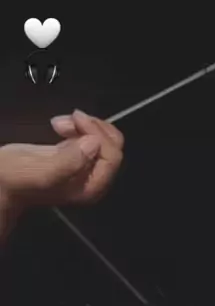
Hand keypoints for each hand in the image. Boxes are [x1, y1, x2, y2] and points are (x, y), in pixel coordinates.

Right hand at [0, 110, 123, 209]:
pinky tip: (59, 125)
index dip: (98, 133)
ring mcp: (84, 169)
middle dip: (93, 127)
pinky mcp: (73, 157)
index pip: (113, 157)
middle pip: (112, 147)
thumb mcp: (42, 172)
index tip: (76, 118)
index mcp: (90, 188)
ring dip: (84, 124)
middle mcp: (92, 180)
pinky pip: (88, 138)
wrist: (0, 181)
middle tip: (70, 117)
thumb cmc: (17, 178)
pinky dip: (78, 127)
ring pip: (101, 139)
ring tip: (58, 122)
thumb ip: (69, 161)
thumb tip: (94, 143)